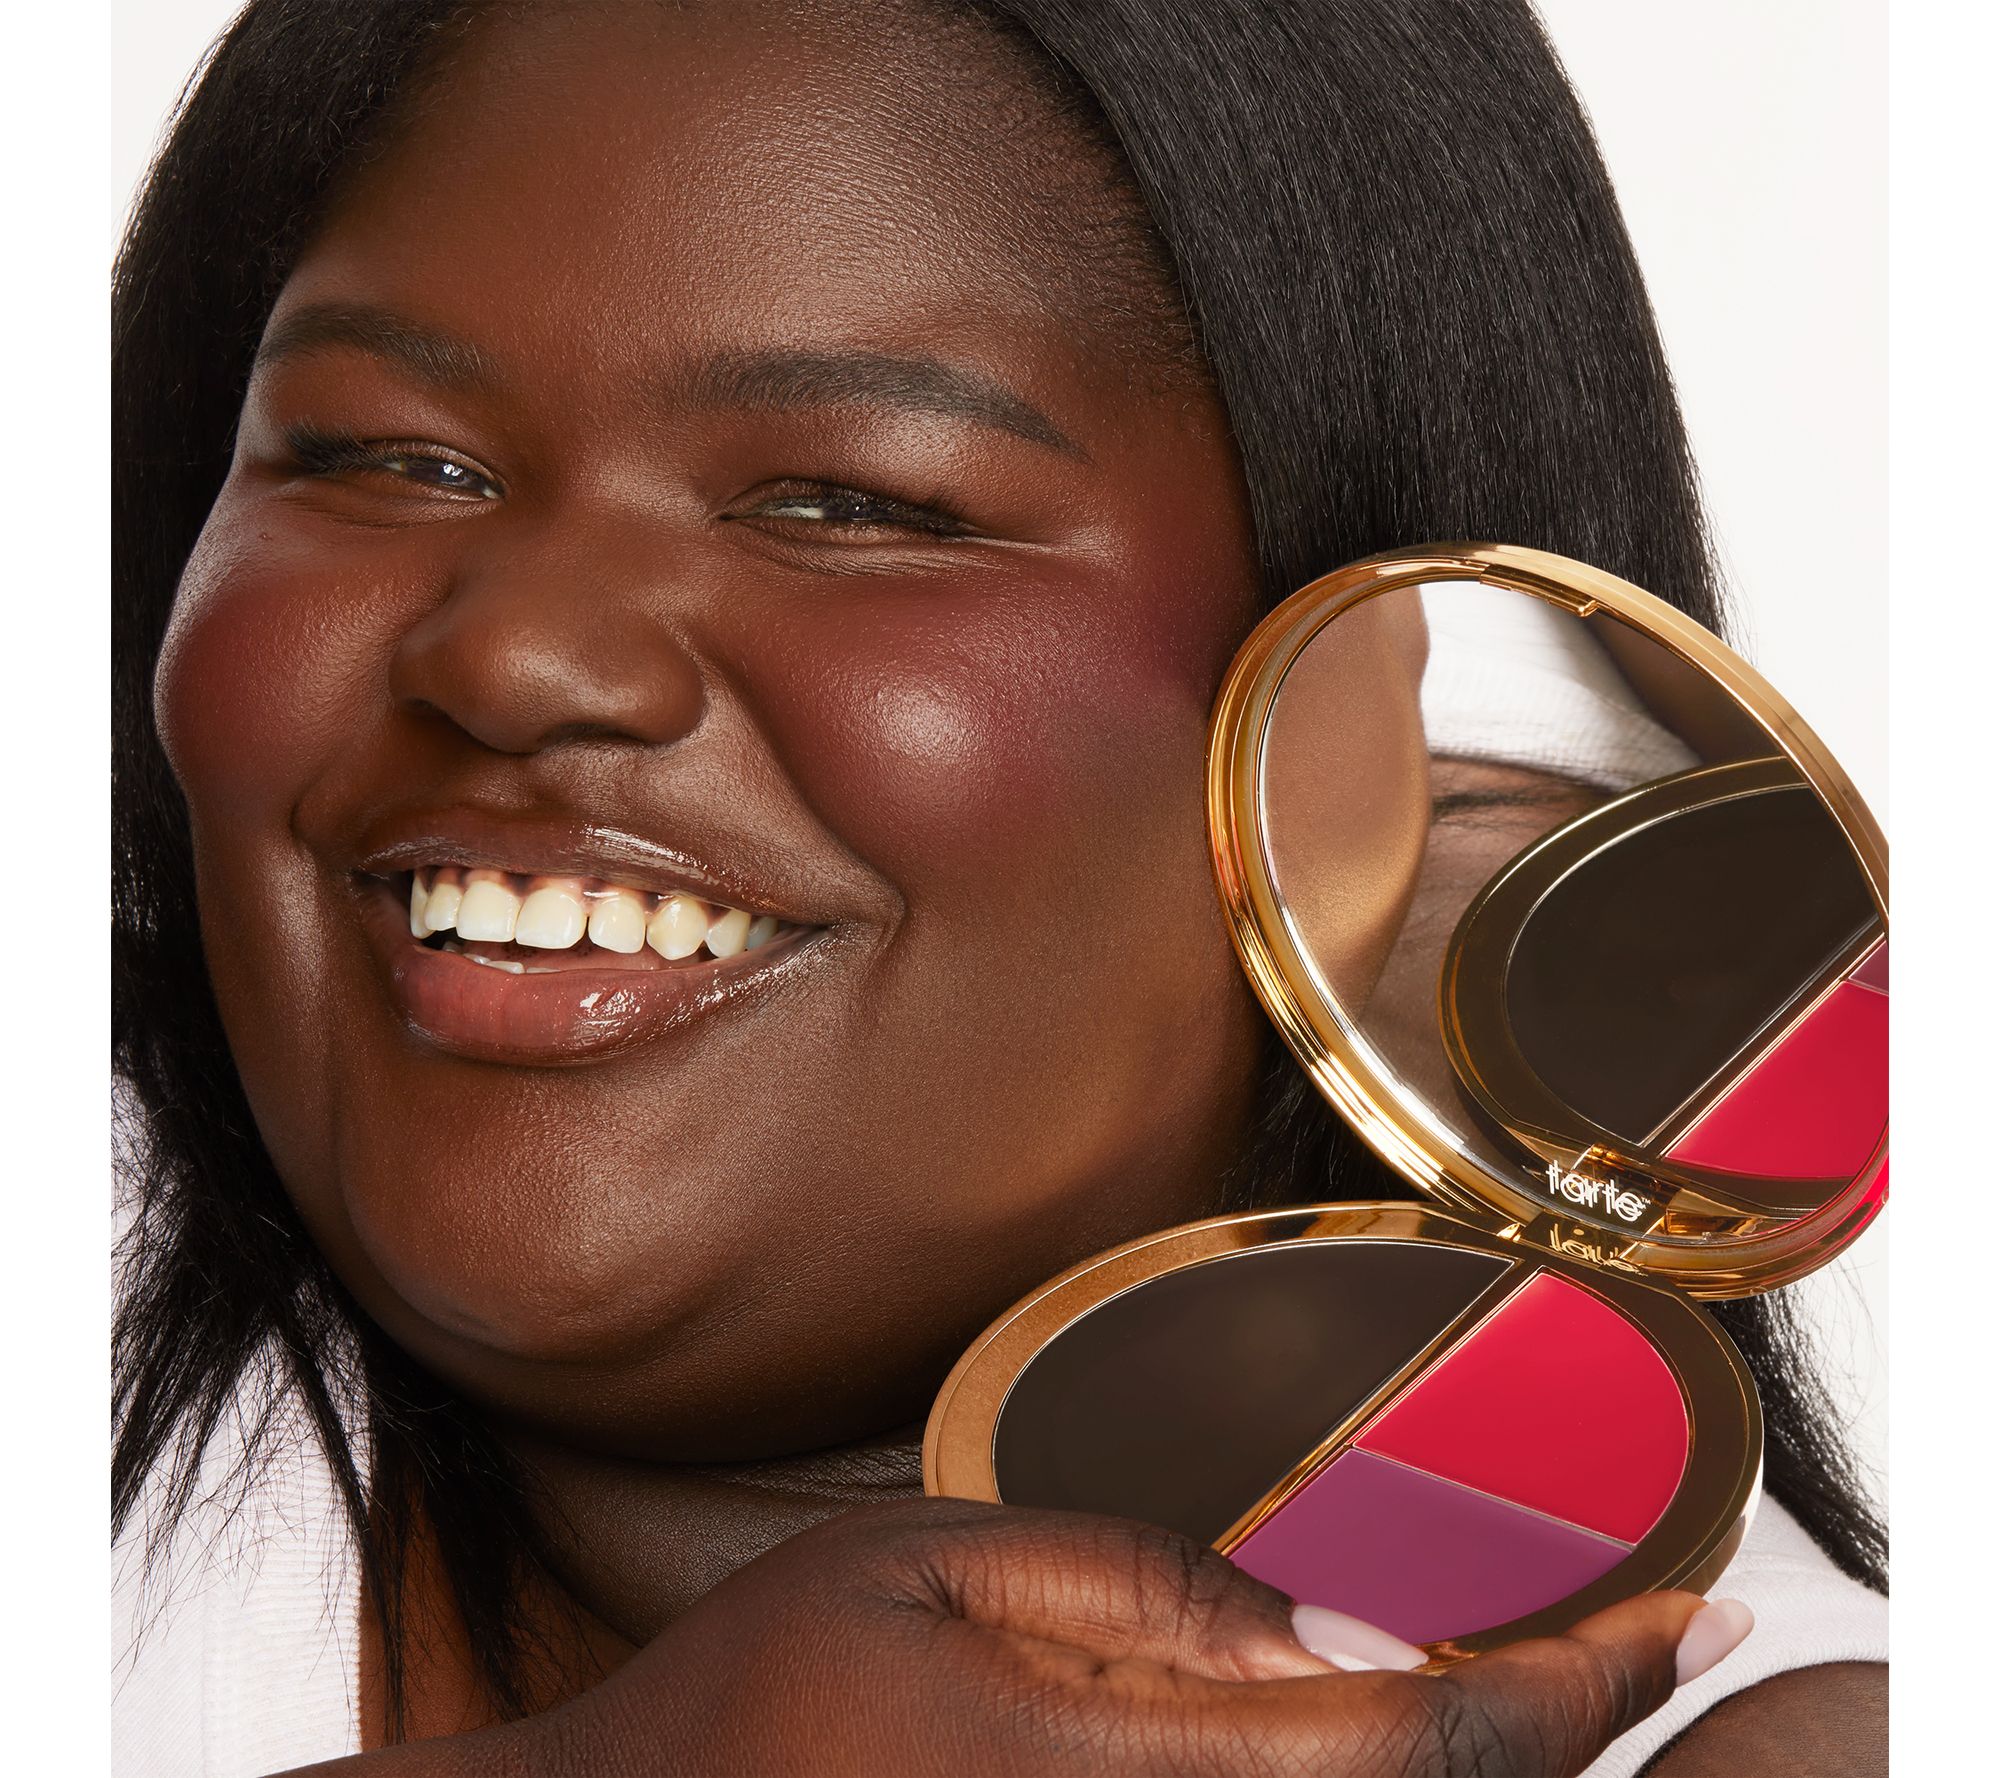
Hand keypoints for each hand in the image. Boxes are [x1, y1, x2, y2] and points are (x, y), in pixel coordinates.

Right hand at [514, 1499, 1749, 1777]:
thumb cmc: (761, 1697)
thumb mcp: (925, 1560)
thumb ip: (1139, 1589)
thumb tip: (1343, 1627)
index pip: (1400, 1742)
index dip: (1564, 1681)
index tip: (1679, 1614)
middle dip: (1558, 1735)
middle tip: (1657, 1634)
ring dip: (1477, 1772)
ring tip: (1560, 1680)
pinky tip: (1390, 1736)